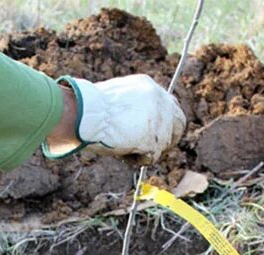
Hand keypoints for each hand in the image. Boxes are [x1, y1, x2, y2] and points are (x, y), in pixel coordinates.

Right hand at [43, 75, 185, 163]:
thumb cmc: (90, 109)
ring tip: (122, 146)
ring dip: (145, 150)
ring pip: (163, 144)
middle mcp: (159, 100)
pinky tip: (122, 152)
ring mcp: (160, 120)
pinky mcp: (156, 140)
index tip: (159, 133)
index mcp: (148, 86)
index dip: (167, 122)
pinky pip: (151, 158)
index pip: (170, 105)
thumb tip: (140, 127)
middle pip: (179, 124)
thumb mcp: (117, 100)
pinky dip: (137, 159)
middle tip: (151, 149)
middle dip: (168, 139)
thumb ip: (134, 109)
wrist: (84, 114)